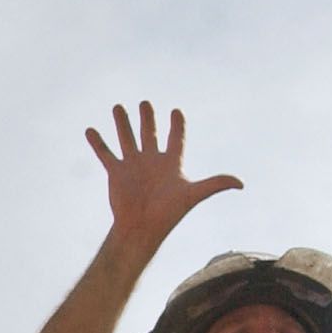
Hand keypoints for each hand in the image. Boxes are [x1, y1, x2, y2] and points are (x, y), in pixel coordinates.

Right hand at [86, 102, 240, 250]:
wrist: (141, 228)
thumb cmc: (168, 213)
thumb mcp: (193, 194)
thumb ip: (215, 184)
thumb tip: (241, 183)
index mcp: (171, 163)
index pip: (176, 139)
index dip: (177, 125)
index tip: (176, 112)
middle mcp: (151, 161)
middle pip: (150, 134)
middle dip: (148, 118)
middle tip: (145, 104)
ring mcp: (133, 165)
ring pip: (126, 138)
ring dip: (122, 123)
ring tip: (118, 107)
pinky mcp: (116, 172)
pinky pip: (106, 153)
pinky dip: (98, 142)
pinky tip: (90, 130)